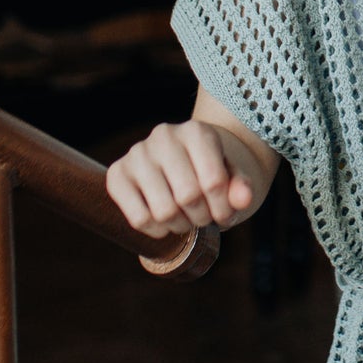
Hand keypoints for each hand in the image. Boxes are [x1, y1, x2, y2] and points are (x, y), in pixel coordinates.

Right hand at [105, 119, 255, 238]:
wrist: (178, 161)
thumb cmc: (207, 170)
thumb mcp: (231, 175)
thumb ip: (241, 187)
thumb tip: (244, 200)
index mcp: (196, 132)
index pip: (213, 182)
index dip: (223, 209)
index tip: (224, 214)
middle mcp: (163, 136)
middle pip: (188, 197)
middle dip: (201, 217)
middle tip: (203, 217)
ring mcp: (137, 154)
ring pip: (163, 212)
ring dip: (180, 226)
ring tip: (186, 219)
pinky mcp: (117, 175)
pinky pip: (139, 219)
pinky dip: (156, 231)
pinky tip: (164, 222)